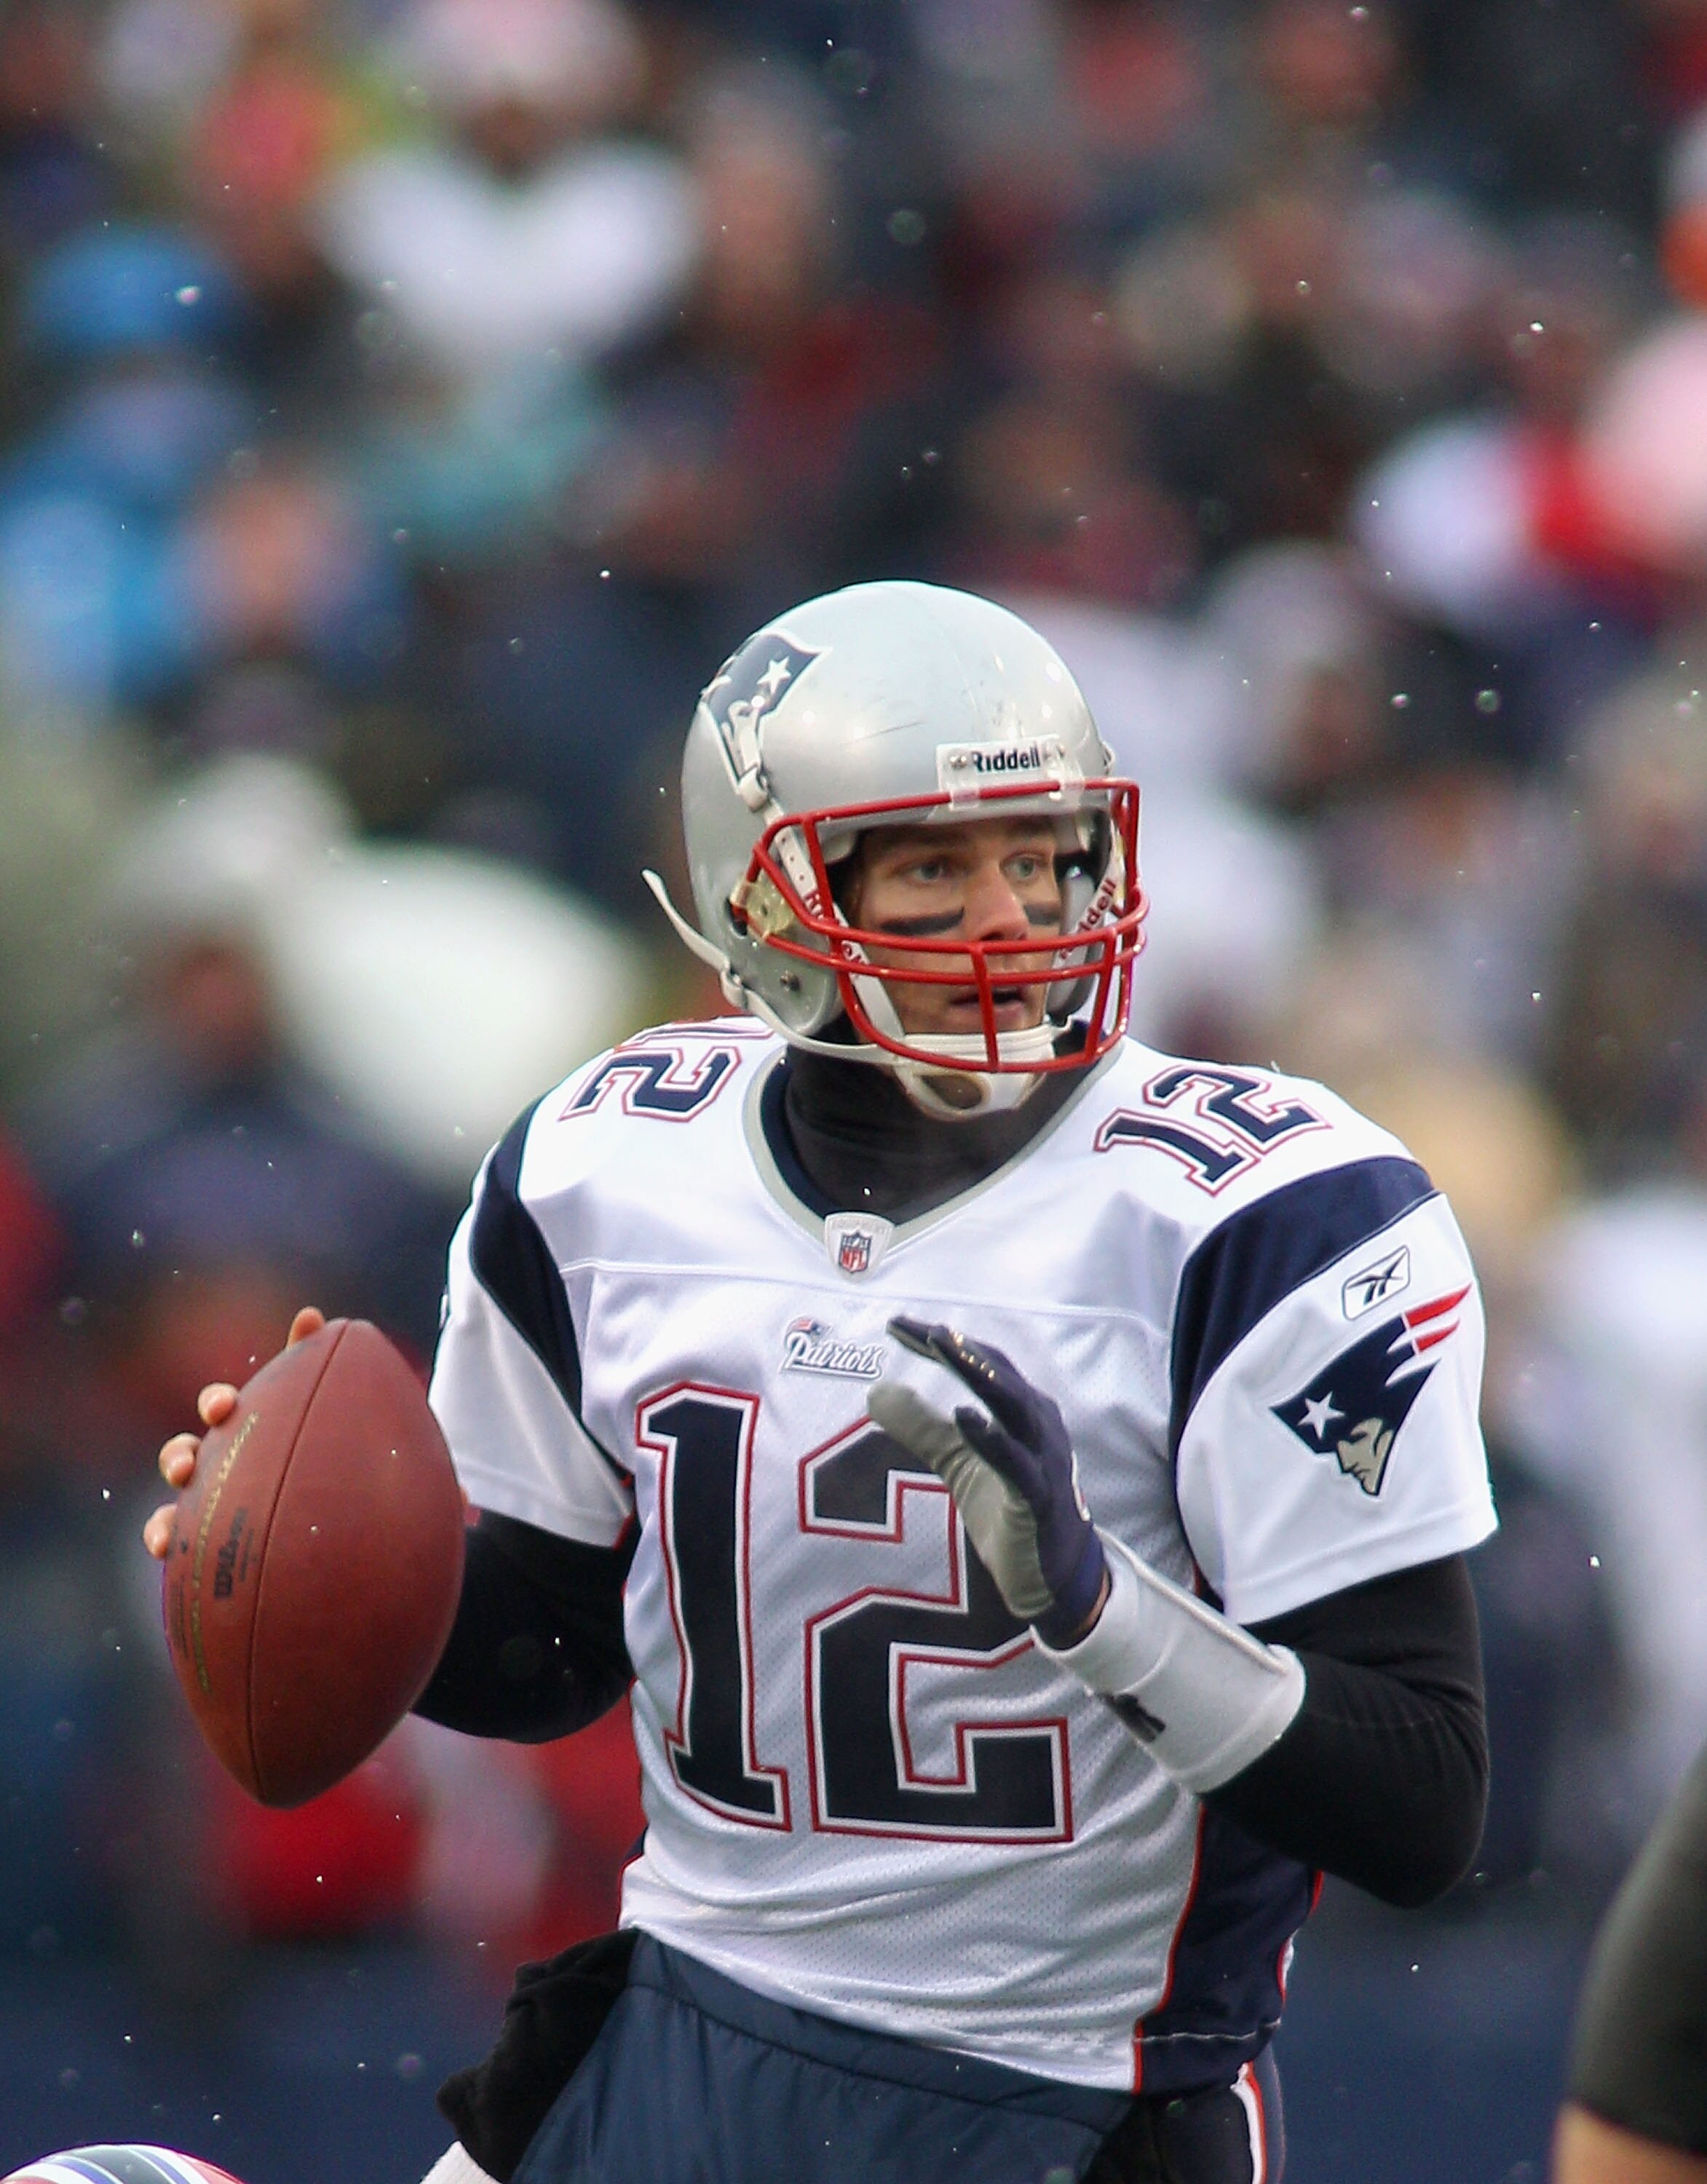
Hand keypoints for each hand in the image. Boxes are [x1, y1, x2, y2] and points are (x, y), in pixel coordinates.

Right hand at [141, 1306, 324, 1559]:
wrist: (350, 1517)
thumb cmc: (334, 1453)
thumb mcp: (331, 1412)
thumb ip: (315, 1366)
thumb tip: (311, 1314)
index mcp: (249, 1428)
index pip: (222, 1408)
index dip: (217, 1404)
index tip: (224, 1407)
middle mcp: (223, 1466)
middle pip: (185, 1456)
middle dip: (178, 1458)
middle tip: (186, 1467)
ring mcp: (212, 1508)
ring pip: (172, 1510)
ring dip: (161, 1517)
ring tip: (164, 1533)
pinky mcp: (211, 1549)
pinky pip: (182, 1554)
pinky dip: (167, 1550)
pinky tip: (171, 1560)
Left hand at [866, 1317, 1108, 1648]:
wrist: (1051, 1574)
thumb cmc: (1009, 1507)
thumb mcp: (958, 1462)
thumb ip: (922, 1427)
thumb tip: (876, 1392)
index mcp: (1022, 1409)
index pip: (982, 1363)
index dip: (941, 1343)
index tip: (897, 1325)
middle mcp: (1038, 1423)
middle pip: (998, 1373)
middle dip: (960, 1348)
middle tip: (923, 1327)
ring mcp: (1042, 1458)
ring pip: (1013, 1404)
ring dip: (979, 1373)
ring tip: (945, 1348)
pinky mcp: (1039, 1496)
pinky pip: (1015, 1462)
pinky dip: (991, 1437)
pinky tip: (963, 1417)